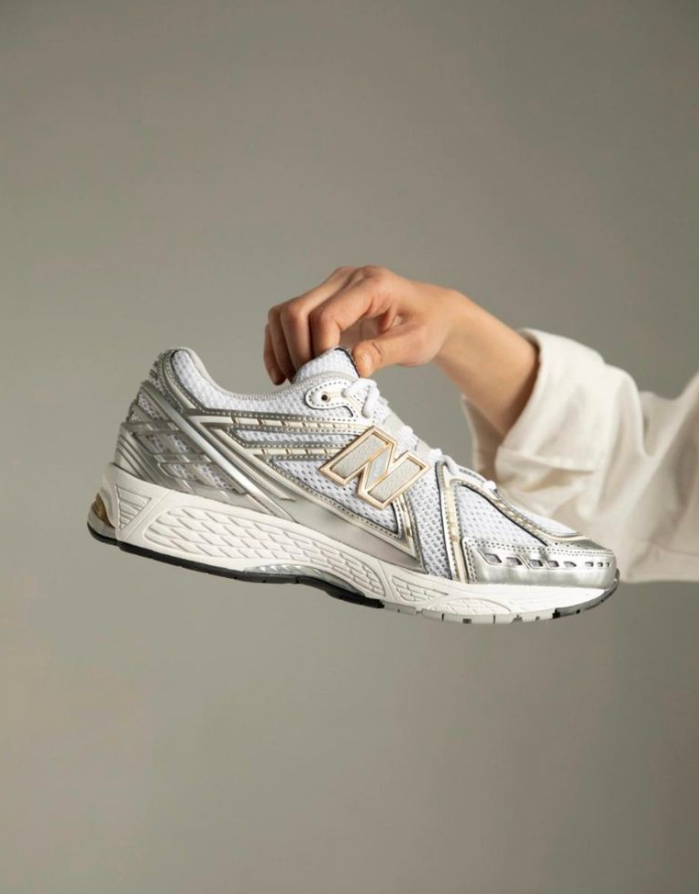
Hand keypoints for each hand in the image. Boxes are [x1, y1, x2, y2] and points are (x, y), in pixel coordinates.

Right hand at [264, 264, 538, 435]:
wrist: (432, 313)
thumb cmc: (428, 326)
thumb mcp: (417, 342)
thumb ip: (386, 351)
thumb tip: (355, 364)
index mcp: (371, 285)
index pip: (328, 315)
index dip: (320, 350)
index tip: (328, 377)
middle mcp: (345, 280)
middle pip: (297, 312)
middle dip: (296, 352)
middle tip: (308, 383)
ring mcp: (329, 289)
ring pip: (284, 314)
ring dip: (281, 350)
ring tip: (294, 380)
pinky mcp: (320, 303)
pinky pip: (285, 320)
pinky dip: (277, 346)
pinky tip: (282, 373)